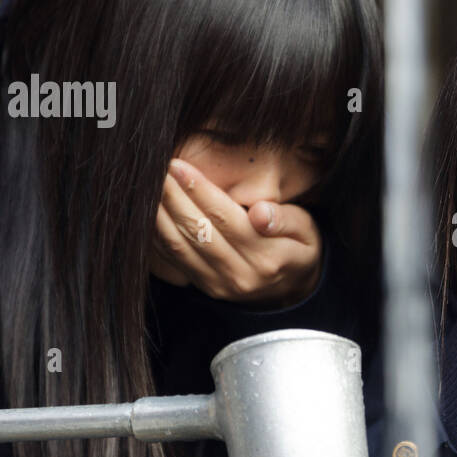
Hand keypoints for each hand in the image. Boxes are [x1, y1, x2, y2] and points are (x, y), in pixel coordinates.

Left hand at [150, 157, 322, 306]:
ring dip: (160, 214)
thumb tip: (261, 213)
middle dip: (173, 198)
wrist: (292, 290)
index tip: (179, 166)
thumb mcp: (307, 232)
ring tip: (149, 185)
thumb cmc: (298, 249)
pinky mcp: (204, 288)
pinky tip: (150, 211)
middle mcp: (240, 275)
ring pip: (180, 246)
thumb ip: (286, 220)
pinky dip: (158, 234)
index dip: (200, 191)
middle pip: (198, 231)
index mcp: (268, 258)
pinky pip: (174, 259)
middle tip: (156, 169)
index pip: (227, 219)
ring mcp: (219, 286)